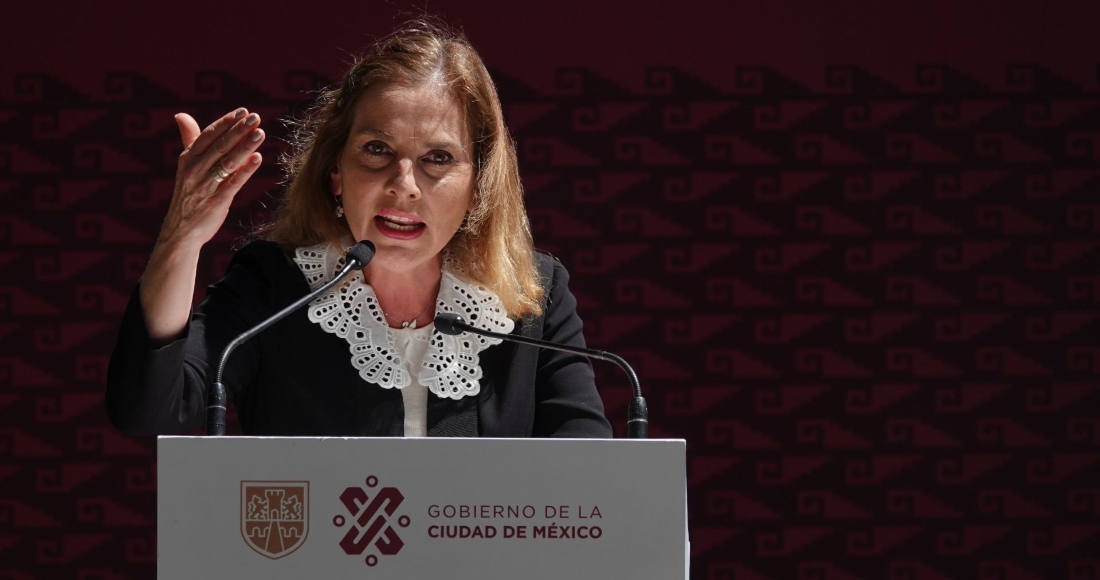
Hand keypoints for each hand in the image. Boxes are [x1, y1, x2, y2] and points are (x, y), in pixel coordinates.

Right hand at [159, 108, 265, 249]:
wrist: (181, 230)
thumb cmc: (189, 194)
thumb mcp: (186, 166)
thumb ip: (189, 140)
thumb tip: (181, 115)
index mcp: (188, 158)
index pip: (208, 135)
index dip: (226, 122)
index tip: (243, 111)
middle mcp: (195, 169)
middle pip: (219, 145)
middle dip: (238, 130)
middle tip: (255, 117)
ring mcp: (205, 185)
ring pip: (227, 162)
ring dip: (245, 146)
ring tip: (260, 133)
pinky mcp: (216, 201)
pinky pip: (233, 183)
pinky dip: (245, 170)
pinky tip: (258, 158)